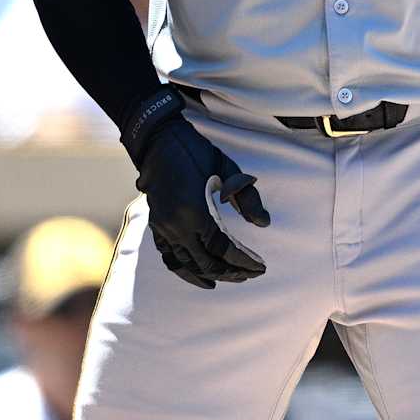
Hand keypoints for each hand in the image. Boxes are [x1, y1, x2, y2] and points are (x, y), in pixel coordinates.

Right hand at [136, 118, 269, 287]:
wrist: (158, 141)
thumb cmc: (195, 151)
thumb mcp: (228, 169)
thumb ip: (247, 198)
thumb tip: (264, 223)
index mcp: (193, 211)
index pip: (222, 248)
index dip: (243, 260)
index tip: (260, 267)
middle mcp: (175, 225)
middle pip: (205, 261)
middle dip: (230, 271)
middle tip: (251, 274)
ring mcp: (162, 228)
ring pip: (185, 264)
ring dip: (208, 275)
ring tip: (229, 278)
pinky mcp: (155, 226)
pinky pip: (169, 257)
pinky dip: (184, 270)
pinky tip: (199, 275)